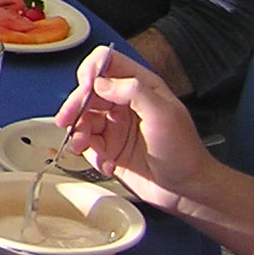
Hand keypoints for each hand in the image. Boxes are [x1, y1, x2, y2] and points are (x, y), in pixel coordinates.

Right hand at [56, 45, 215, 213]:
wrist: (186, 191)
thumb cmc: (184, 153)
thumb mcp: (164, 116)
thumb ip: (135, 92)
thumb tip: (101, 83)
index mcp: (141, 87)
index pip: (108, 63)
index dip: (92, 70)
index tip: (86, 86)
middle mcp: (125, 103)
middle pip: (87, 91)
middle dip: (74, 105)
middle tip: (67, 120)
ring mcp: (115, 125)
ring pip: (82, 118)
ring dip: (77, 131)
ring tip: (82, 146)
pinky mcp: (108, 147)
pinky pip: (86, 143)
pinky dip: (89, 152)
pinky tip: (105, 162)